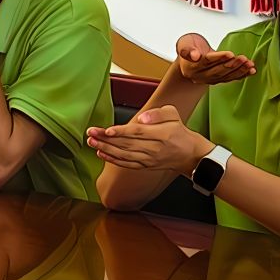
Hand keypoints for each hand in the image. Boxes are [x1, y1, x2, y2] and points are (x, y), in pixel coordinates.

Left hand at [84, 104, 212, 173]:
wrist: (189, 153)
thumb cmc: (178, 130)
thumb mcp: (173, 114)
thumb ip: (158, 113)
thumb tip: (142, 118)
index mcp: (162, 134)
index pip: (138, 133)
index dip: (121, 132)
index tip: (107, 130)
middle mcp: (155, 148)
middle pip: (127, 143)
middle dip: (106, 139)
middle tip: (91, 132)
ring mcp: (149, 159)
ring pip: (124, 154)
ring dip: (105, 149)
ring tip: (91, 141)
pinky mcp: (145, 166)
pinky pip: (127, 163)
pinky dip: (113, 159)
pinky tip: (101, 153)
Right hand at [173, 32, 254, 85]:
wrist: (193, 53)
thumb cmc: (190, 46)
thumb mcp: (185, 42)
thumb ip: (186, 49)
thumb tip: (194, 55)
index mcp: (190, 68)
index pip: (205, 62)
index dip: (218, 58)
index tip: (229, 54)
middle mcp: (199, 76)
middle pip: (217, 71)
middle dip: (231, 65)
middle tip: (242, 58)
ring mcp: (209, 79)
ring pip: (225, 76)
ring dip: (239, 70)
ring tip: (249, 63)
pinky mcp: (219, 79)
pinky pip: (231, 78)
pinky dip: (242, 74)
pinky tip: (251, 70)